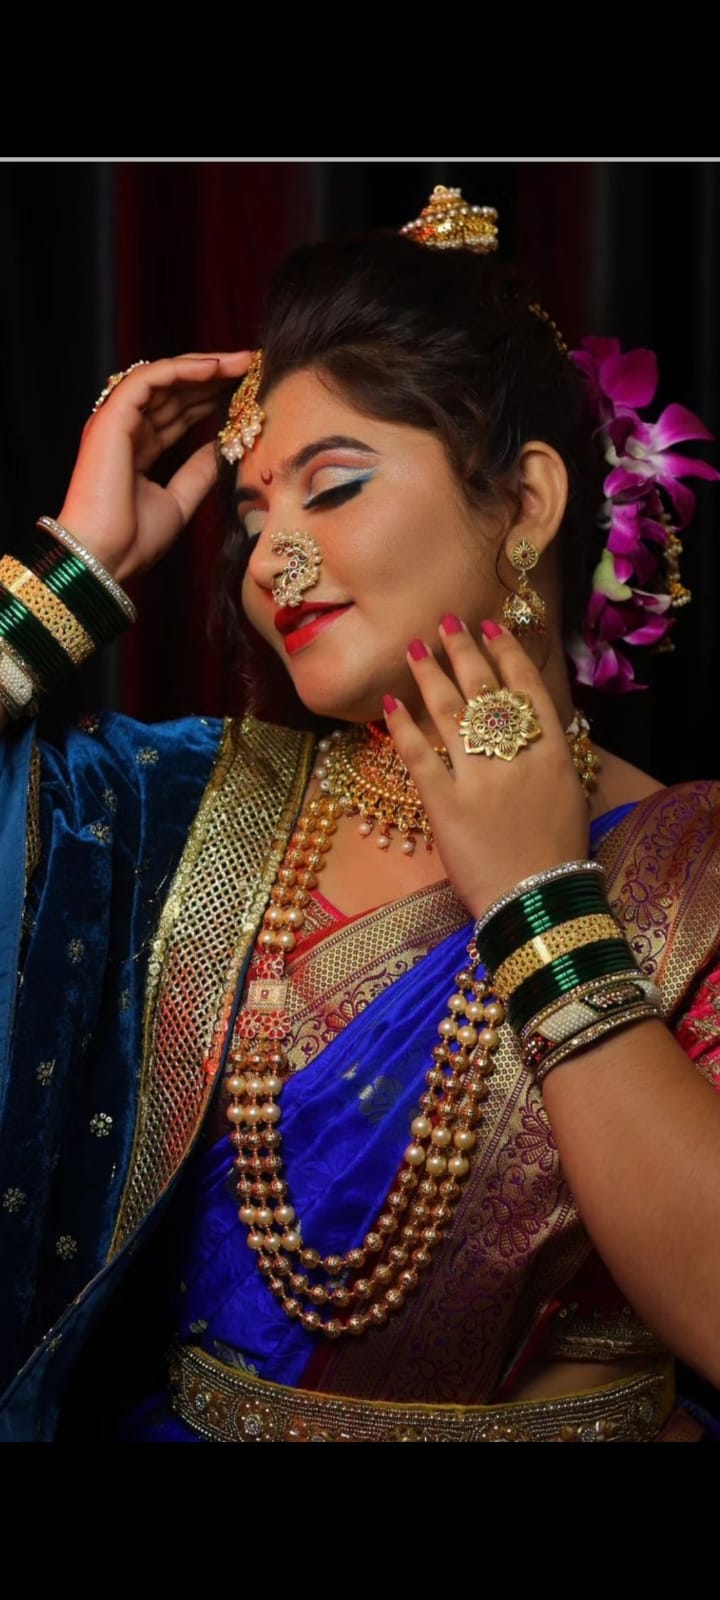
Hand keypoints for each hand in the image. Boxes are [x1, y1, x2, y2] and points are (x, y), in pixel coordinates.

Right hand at [56, 351, 252, 582]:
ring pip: (163, 377)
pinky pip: (149, 378)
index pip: (177, 411)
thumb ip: (200, 471)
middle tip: (252, 366)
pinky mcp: (112, 416)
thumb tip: (224, 446)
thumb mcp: (180, 500)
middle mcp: (125, 429)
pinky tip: (216, 368)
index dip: (210, 397)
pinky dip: (182, 369)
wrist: (107, 557)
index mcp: (138, 448)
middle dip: (214, 376)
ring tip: (243, 362)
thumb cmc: (134, 541)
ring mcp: (116, 420)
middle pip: (174, 390)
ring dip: (204, 366)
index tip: (247, 389)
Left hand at [383, 617, 589, 919]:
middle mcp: (514, 757)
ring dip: (429, 675)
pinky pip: (419, 756)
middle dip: (462, 650)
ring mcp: (478, 780)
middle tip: (445, 622)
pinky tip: (389, 704)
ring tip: (415, 650)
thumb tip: (532, 724)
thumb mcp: (569, 796)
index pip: (525, 688)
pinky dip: (402, 727)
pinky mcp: (445, 806)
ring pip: (448, 712)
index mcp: (551, 753)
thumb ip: (550, 756)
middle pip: (484, 689)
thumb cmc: (557, 854)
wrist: (538, 904)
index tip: (489, 626)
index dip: (504, 652)